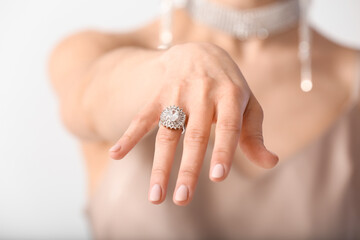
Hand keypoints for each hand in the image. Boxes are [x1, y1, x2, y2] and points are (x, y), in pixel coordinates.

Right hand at [109, 43, 277, 205]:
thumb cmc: (228, 86)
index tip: (217, 176)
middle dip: (187, 169)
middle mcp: (202, 94)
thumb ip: (254, 135)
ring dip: (160, 165)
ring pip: (167, 133)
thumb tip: (270, 163)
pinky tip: (116, 154)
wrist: (200, 51)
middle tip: (182, 200)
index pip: (228, 126)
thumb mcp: (247, 104)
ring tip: (155, 196)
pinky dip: (128, 136)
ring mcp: (177, 94)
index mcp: (230, 95)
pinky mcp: (158, 95)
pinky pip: (142, 117)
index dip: (223, 150)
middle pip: (194, 135)